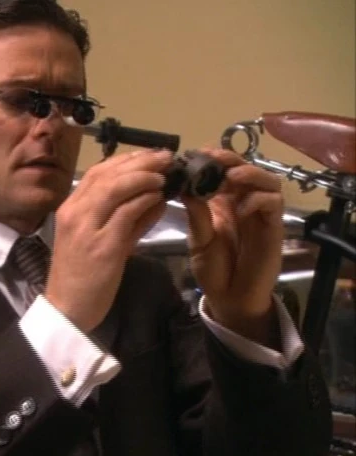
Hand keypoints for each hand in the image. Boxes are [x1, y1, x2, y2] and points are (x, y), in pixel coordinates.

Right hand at [45, 149, 172, 331]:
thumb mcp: (102, 241)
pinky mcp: (102, 247)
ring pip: (115, 188)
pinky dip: (143, 201)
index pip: (97, 173)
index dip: (126, 160)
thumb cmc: (82, 278)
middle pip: (107, 175)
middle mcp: (75, 214)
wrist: (68, 309)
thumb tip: (155, 197)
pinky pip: (125, 214)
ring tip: (166, 174)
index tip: (151, 155)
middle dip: (140, 161)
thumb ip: (128, 220)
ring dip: (144, 176)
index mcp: (70, 209)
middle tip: (166, 157)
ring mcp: (87, 230)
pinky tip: (159, 197)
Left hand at [181, 148, 283, 343]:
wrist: (230, 299)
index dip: (213, 158)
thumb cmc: (213, 269)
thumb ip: (196, 214)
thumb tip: (184, 186)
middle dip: (230, 160)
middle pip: (246, 168)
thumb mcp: (198, 239)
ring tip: (230, 177)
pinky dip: (258, 199)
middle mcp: (243, 202)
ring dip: (249, 174)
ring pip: (266, 180)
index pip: (223, 170)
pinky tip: (241, 207)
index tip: (195, 154)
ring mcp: (260, 214)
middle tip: (214, 159)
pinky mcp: (273, 227)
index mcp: (221, 202)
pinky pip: (273, 204)